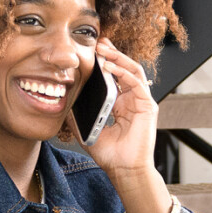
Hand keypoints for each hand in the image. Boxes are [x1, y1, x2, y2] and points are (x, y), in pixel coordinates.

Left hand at [78, 39, 156, 175]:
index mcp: (120, 104)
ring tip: (104, 50)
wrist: (124, 170)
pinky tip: (110, 66)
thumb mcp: (88, 130)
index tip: (92, 51)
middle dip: (112, 53)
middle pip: (125, 68)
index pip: (115, 76)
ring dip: (118, 58)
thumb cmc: (110, 154)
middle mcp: (132, 100)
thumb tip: (62, 105)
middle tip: (98, 42)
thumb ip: (78, 117)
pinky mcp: (148, 107)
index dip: (105, 62)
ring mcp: (141, 102)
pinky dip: (123, 72)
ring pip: (133, 71)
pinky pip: (137, 83)